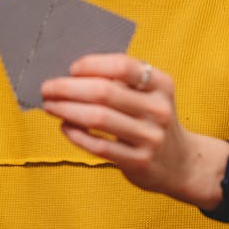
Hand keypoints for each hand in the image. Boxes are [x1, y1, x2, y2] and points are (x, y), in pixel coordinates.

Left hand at [41, 53, 192, 195]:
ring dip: (67, 109)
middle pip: (105, 92)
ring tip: (50, 105)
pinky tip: (64, 127)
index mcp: (161, 85)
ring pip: (98, 118)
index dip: (92, 64)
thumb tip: (71, 75)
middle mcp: (158, 109)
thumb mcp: (150, 96)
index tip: (71, 68)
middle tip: (47, 87)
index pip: (123, 66)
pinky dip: (77, 135)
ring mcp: (150, 137)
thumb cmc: (153, 122)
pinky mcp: (139, 162)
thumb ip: (121, 83)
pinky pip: (99, 146)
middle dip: (69, 88)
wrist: (181, 164)